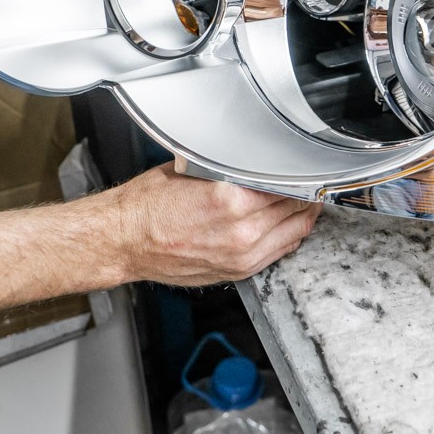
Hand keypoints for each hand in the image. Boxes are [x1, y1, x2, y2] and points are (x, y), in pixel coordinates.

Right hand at [110, 162, 321, 285]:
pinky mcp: (238, 272)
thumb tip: (260, 161)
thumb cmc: (149, 205)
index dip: (300, 175)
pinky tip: (287, 224)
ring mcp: (241, 256)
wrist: (124, 240)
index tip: (305, 168)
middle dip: (304, 194)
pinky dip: (288, 236)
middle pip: (295, 209)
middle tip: (308, 182)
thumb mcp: (193, 170)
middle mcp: (241, 232)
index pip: (287, 185)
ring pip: (294, 233)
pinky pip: (279, 253)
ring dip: (302, 216)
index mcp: (231, 201)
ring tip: (304, 201)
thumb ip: (233, 169)